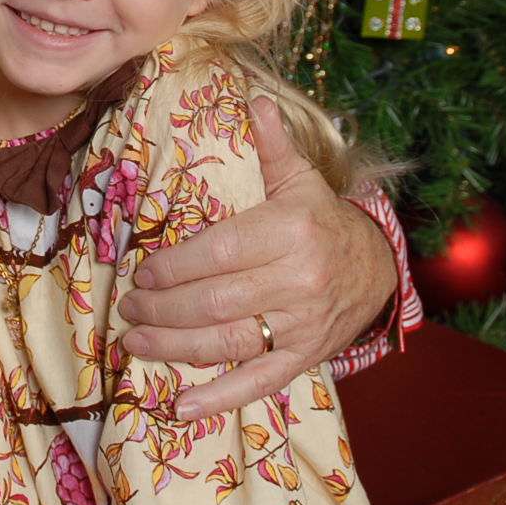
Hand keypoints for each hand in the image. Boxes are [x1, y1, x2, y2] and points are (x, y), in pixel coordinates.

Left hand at [118, 96, 395, 418]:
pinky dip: (217, 399)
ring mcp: (302, 326)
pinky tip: (178, 407)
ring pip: (228, 342)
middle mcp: (299, 281)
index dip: (174, 266)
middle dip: (162, 307)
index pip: (218, 253)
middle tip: (128, 305)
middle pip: (216, 301)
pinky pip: (257, 382)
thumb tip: (253, 97)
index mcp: (291, 232)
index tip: (142, 270)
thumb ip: (273, 145)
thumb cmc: (322, 220)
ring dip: (173, 347)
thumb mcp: (301, 180)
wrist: (377, 269)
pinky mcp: (303, 358)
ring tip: (134, 340)